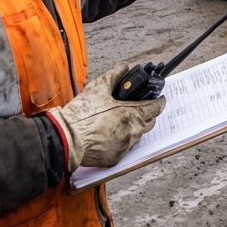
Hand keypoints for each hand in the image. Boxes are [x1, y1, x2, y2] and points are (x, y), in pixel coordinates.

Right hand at [48, 64, 165, 170]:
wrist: (67, 138)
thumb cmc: (82, 115)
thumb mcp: (98, 88)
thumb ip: (114, 75)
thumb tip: (123, 68)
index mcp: (131, 114)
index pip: (155, 107)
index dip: (159, 101)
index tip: (159, 98)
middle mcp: (132, 132)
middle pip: (150, 123)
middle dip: (148, 114)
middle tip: (140, 107)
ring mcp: (124, 147)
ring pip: (138, 136)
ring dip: (135, 127)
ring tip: (123, 119)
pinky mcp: (115, 158)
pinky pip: (125, 147)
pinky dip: (122, 139)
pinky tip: (111, 133)